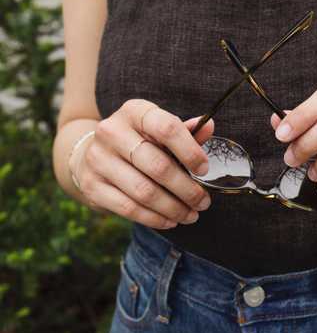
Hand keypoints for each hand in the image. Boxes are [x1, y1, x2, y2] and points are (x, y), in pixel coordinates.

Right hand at [70, 99, 214, 228]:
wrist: (91, 153)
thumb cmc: (138, 142)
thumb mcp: (159, 130)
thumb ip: (185, 131)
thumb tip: (208, 126)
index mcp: (134, 112)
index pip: (167, 128)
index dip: (190, 151)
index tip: (204, 170)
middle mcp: (111, 132)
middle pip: (158, 166)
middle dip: (187, 189)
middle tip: (203, 202)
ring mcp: (98, 159)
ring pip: (144, 191)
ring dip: (173, 208)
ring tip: (191, 215)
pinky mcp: (91, 186)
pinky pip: (128, 208)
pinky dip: (154, 218)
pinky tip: (170, 221)